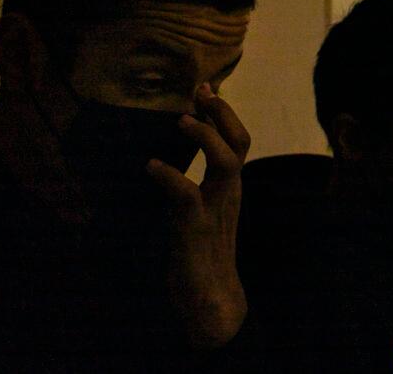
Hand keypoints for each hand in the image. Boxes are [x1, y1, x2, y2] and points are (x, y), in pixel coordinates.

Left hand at [146, 84, 249, 348]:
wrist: (212, 305)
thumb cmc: (202, 259)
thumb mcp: (201, 215)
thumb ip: (196, 189)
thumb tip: (176, 166)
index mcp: (230, 189)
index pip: (238, 141)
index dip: (223, 112)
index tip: (206, 87)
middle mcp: (229, 195)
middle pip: (240, 142)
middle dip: (223, 113)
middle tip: (203, 90)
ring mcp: (216, 211)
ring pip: (227, 163)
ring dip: (206, 138)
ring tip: (182, 120)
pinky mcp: (195, 230)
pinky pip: (187, 196)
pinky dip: (171, 176)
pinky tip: (152, 167)